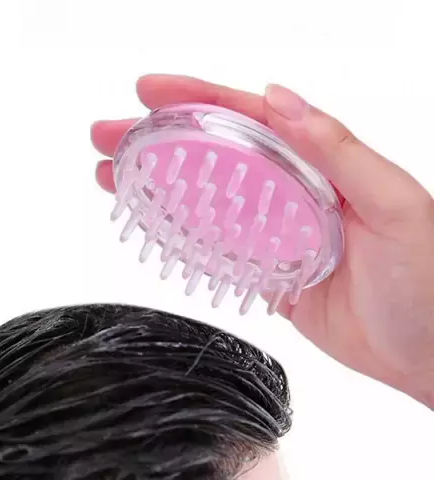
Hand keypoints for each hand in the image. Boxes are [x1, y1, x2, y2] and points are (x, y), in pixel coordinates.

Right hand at [91, 74, 433, 407]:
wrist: (425, 352)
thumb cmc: (427, 281)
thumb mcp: (394, 203)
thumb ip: (338, 150)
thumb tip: (281, 99)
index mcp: (318, 164)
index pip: (248, 120)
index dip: (197, 102)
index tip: (150, 93)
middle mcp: (291, 191)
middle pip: (214, 156)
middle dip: (159, 141)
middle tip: (111, 136)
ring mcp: (274, 231)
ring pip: (207, 199)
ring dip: (160, 185)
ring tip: (115, 176)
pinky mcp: (266, 270)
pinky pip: (217, 246)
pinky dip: (183, 233)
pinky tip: (153, 224)